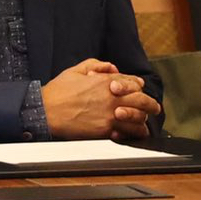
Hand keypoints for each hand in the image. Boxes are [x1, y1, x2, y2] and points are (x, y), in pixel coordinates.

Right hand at [43, 60, 160, 139]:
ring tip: (144, 125)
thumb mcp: (76, 70)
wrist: (45, 111)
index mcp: (107, 82)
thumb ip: (97, 65)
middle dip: (151, 105)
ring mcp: (110, 115)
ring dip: (142, 121)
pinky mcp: (104, 131)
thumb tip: (112, 67)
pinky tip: (131, 134)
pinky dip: (131, 134)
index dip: (138, 86)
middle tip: (155, 108)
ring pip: (138, 119)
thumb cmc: (58, 92)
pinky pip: (126, 133)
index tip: (139, 90)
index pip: (134, 83)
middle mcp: (112, 98)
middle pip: (142, 101)